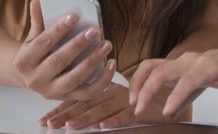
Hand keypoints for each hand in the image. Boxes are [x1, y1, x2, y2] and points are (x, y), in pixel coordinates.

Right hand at [12, 0, 114, 99]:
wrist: (29, 77)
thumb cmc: (35, 53)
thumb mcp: (32, 38)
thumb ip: (37, 21)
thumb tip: (37, 1)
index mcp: (24, 62)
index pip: (43, 43)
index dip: (58, 29)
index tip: (74, 16)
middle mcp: (35, 80)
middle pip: (59, 61)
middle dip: (78, 45)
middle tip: (95, 30)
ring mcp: (52, 92)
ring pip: (75, 78)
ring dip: (93, 61)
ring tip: (106, 44)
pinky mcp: (67, 98)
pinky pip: (88, 92)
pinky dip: (102, 80)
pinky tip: (111, 63)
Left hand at [40, 83, 169, 129]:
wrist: (172, 94)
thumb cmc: (144, 99)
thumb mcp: (119, 99)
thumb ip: (101, 104)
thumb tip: (74, 115)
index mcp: (107, 89)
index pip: (80, 98)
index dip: (62, 108)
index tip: (45, 119)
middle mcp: (114, 93)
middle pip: (86, 104)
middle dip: (66, 115)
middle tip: (50, 124)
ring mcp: (127, 101)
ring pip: (102, 110)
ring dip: (86, 119)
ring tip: (70, 126)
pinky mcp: (140, 110)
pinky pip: (125, 116)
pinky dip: (114, 121)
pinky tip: (102, 127)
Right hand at [129, 48, 217, 117]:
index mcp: (206, 65)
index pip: (188, 79)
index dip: (177, 94)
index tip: (167, 111)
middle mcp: (188, 60)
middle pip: (162, 70)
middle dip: (148, 89)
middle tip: (139, 109)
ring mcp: (177, 61)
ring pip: (150, 66)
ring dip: (138, 82)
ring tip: (133, 103)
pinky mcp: (170, 65)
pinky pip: (149, 68)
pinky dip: (139, 79)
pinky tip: (135, 95)